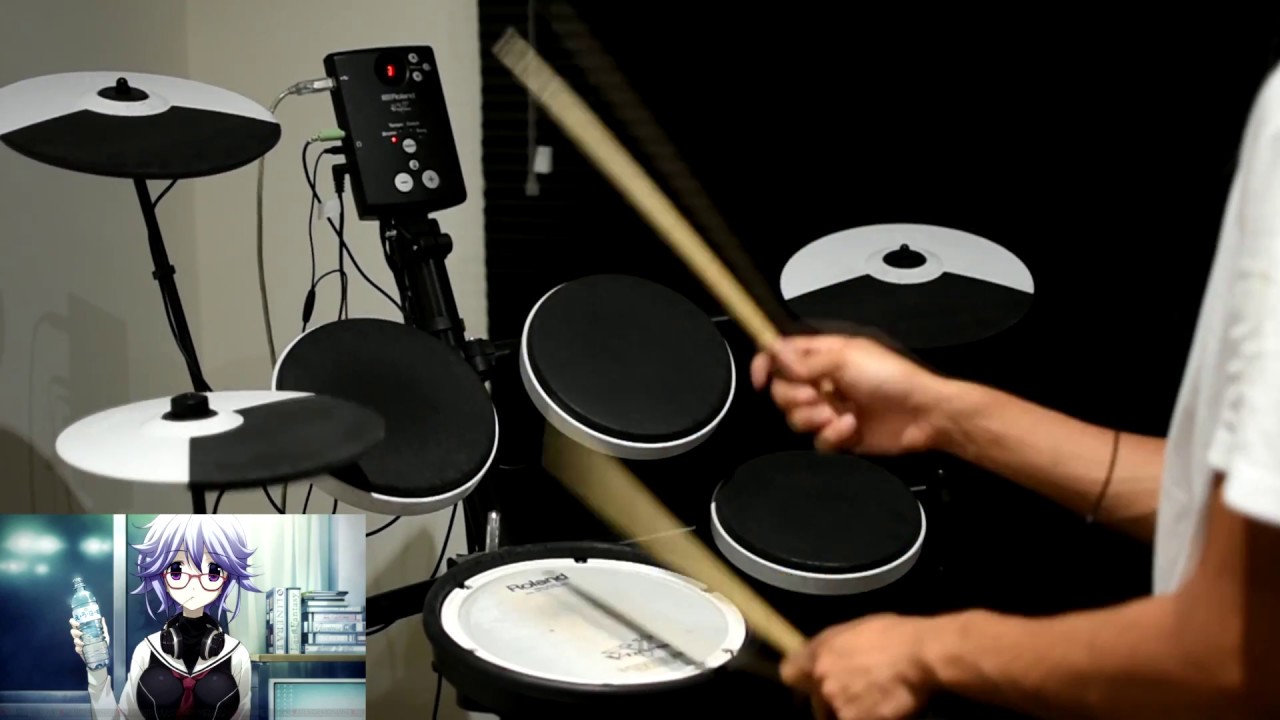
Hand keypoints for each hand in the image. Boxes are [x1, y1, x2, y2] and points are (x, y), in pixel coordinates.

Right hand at [70, 616, 109, 658]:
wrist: (101, 654)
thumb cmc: (101, 642)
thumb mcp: (104, 634)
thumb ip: (102, 626)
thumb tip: (102, 618)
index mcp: (84, 630)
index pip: (75, 624)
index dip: (73, 622)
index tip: (77, 623)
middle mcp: (80, 636)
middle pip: (72, 632)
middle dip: (75, 632)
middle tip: (81, 634)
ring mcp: (79, 643)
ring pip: (74, 640)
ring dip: (78, 641)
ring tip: (83, 643)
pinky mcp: (79, 650)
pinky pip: (76, 648)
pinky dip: (79, 648)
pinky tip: (83, 648)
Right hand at [751, 335, 949, 454]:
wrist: (923, 414)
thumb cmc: (894, 378)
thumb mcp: (845, 359)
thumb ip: (804, 361)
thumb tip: (774, 352)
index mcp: (823, 354)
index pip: (781, 355)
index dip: (765, 364)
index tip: (760, 379)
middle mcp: (823, 380)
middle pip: (782, 390)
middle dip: (795, 397)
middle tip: (817, 396)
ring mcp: (830, 407)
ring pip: (796, 418)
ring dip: (814, 418)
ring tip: (838, 413)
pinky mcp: (838, 433)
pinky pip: (817, 440)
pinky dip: (832, 435)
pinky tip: (851, 427)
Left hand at [781, 614, 937, 719]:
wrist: (920, 655)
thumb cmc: (894, 635)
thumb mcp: (855, 630)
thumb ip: (833, 647)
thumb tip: (827, 657)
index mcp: (818, 652)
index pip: (789, 674)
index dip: (803, 679)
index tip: (814, 682)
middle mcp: (821, 680)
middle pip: (816, 700)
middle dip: (832, 699)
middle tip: (857, 693)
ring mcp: (837, 703)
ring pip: (835, 715)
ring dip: (851, 711)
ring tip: (874, 700)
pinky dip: (868, 717)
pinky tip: (883, 710)